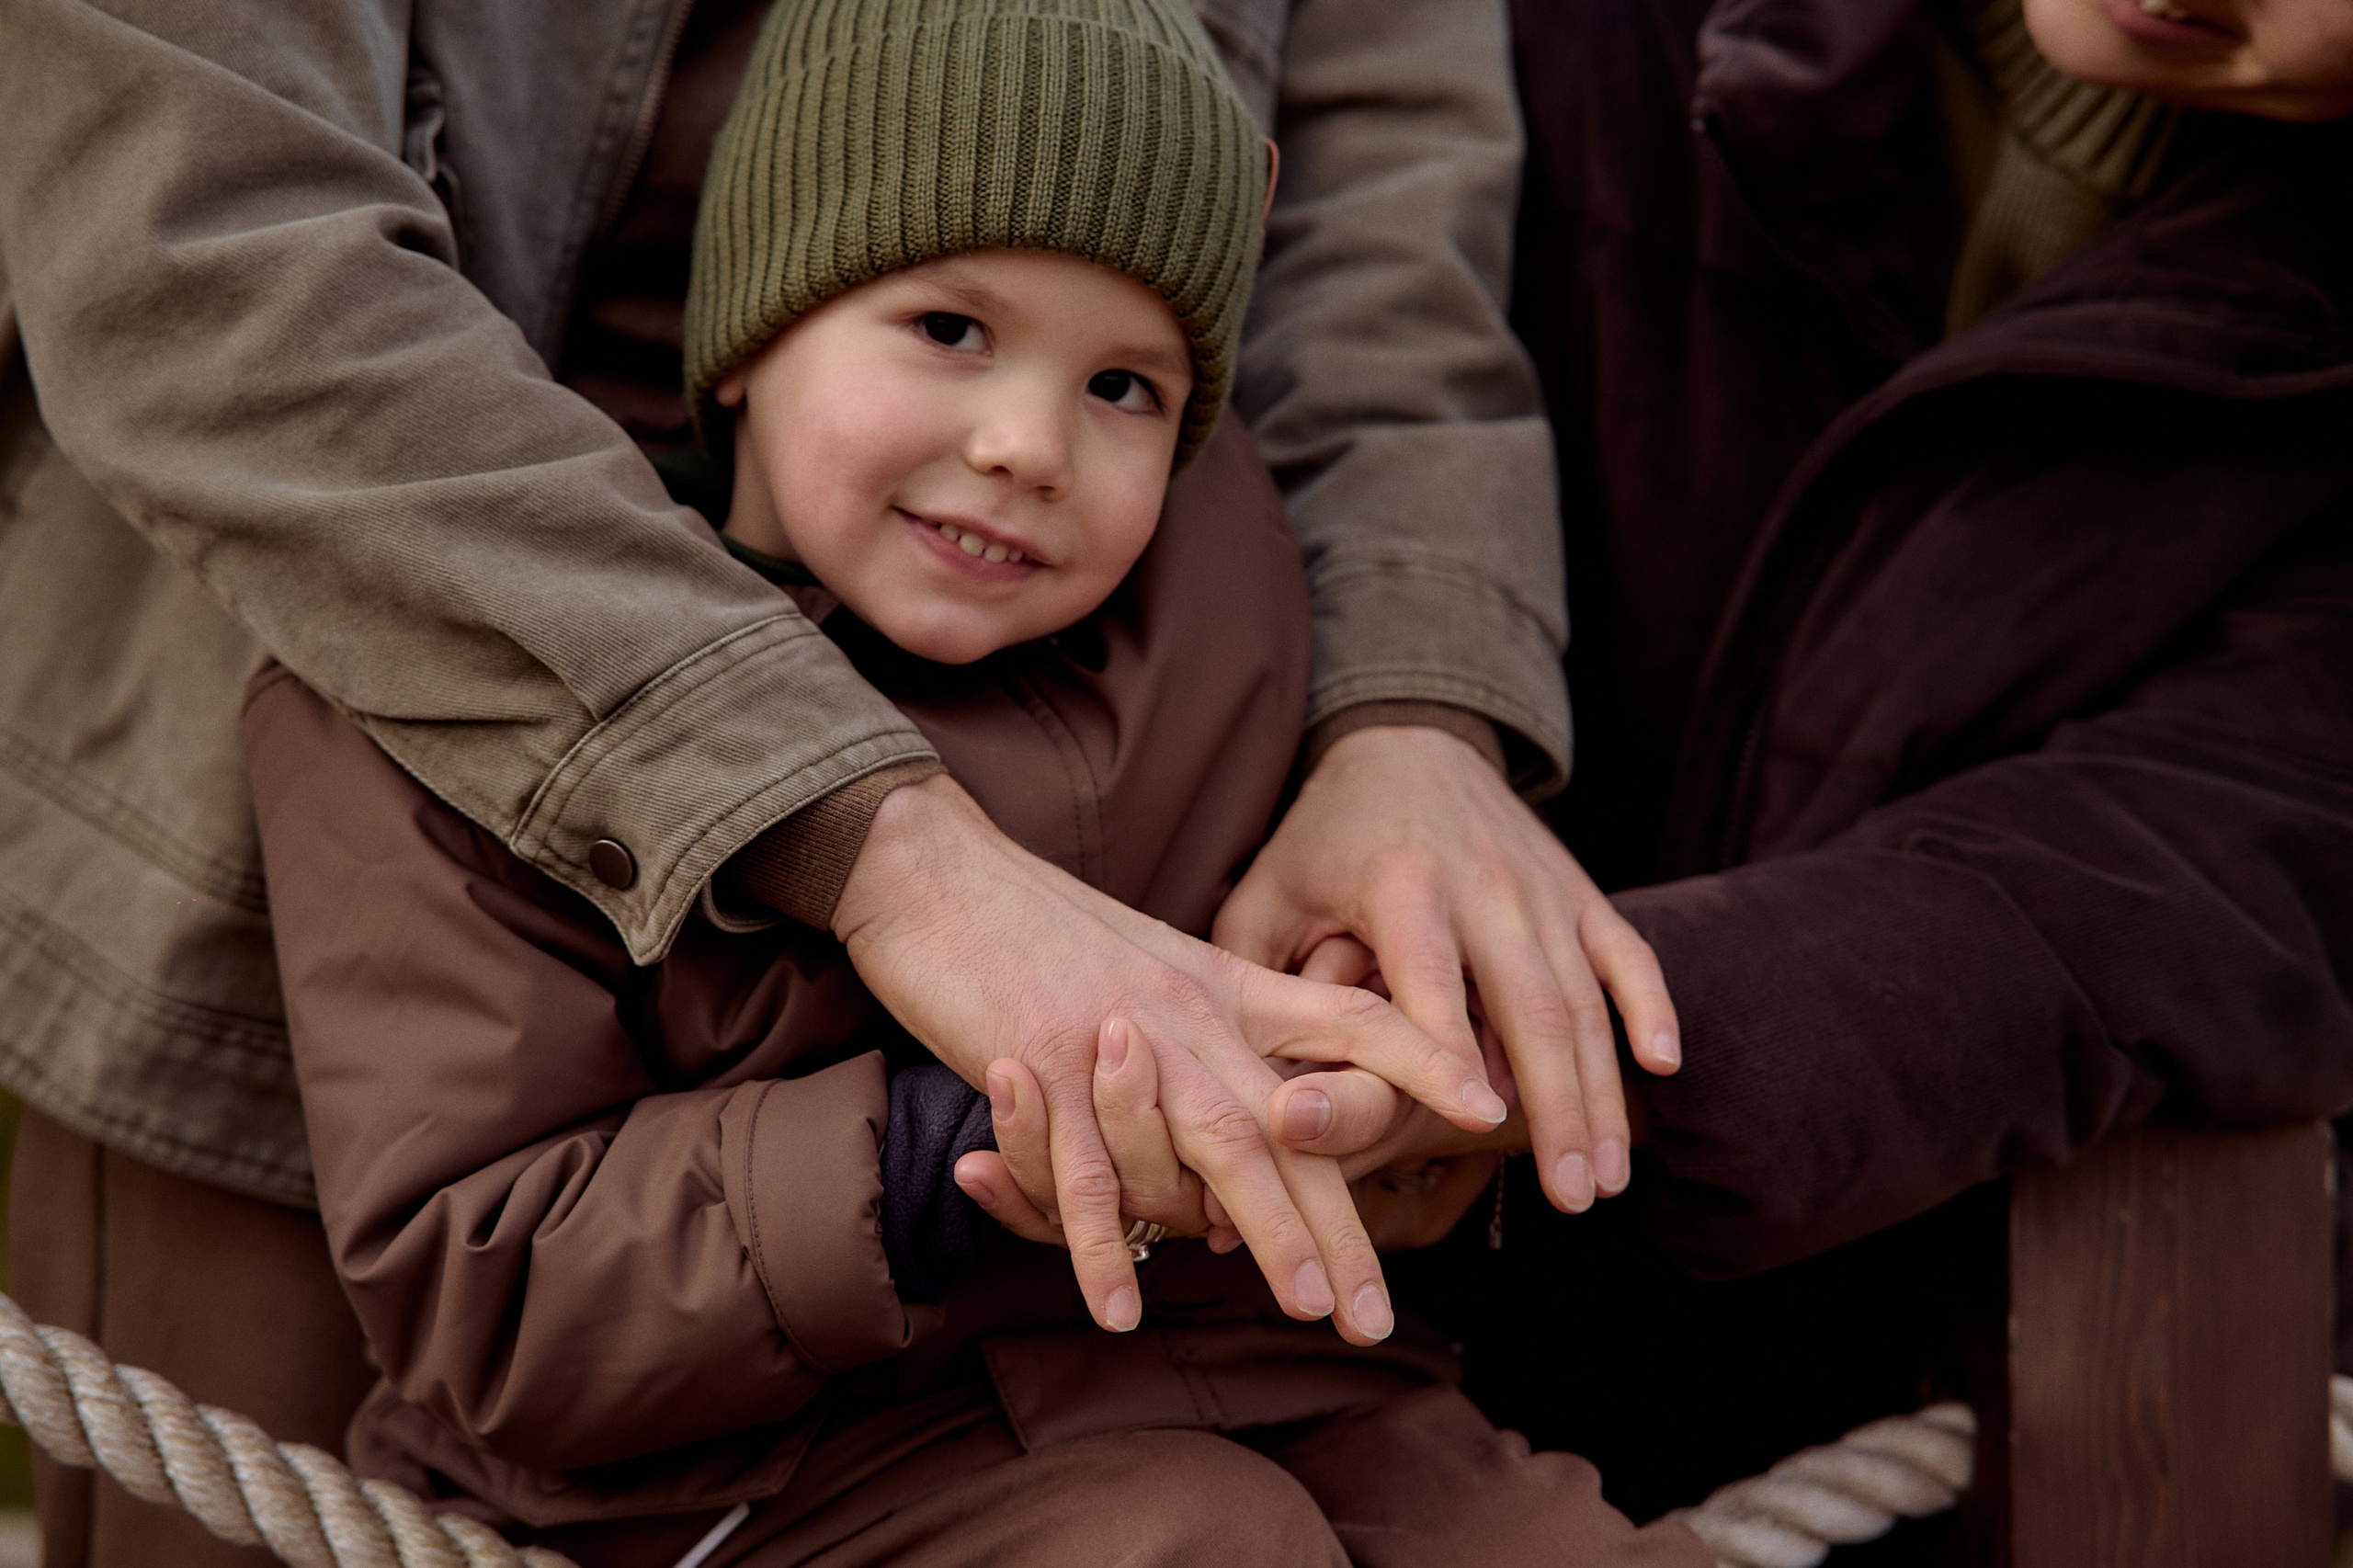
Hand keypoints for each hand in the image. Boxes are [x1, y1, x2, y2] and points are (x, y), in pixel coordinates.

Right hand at [834, 776, 1506, 1338]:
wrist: (939, 872)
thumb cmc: (1044, 932)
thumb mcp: (1157, 968)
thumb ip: (1220, 1032)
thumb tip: (1271, 1124)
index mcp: (1224, 984)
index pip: (1348, 1015)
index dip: (1422, 1056)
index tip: (1489, 1105)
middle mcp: (1189, 1013)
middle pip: (1291, 1123)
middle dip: (1344, 1221)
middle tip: (1379, 1312)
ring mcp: (1118, 1039)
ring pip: (1211, 1147)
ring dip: (1264, 1233)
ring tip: (1308, 1307)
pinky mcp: (1041, 1064)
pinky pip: (1079, 1173)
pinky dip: (1097, 1246)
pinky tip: (1119, 1310)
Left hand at [1215, 725, 1679, 1213]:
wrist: (1406, 742)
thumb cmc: (1322, 842)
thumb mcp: (1267, 894)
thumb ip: (1254, 979)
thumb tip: (1245, 1083)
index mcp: (1400, 889)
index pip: (1432, 986)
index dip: (1455, 1055)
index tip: (1476, 1126)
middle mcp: (1482, 887)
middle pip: (1529, 1005)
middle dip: (1555, 1104)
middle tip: (1570, 1196)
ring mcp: (1540, 889)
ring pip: (1583, 998)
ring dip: (1601, 1090)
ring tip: (1607, 1177)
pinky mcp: (1579, 889)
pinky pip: (1626, 952)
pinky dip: (1651, 1006)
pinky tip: (1662, 1068)